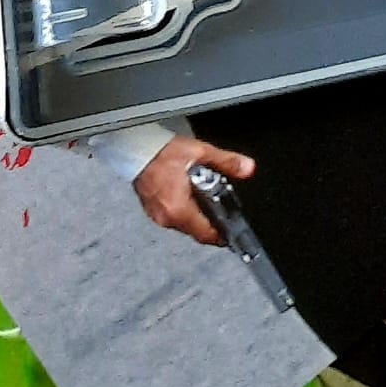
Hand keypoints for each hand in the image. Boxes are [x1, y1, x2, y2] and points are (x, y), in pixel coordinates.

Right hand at [133, 137, 255, 245]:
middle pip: (195, 230)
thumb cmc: (163, 153)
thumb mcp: (202, 153)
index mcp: (179, 209)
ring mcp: (157, 215)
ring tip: (208, 198)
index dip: (221, 236)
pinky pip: (174, 217)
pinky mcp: (153, 210)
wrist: (138, 150)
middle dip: (211, 222)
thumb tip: (247, 168)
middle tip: (223, 209)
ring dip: (198, 215)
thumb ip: (227, 162)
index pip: (205, 234)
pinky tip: (191, 195)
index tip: (232, 235)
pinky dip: (185, 210)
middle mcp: (167, 217)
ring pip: (185, 224)